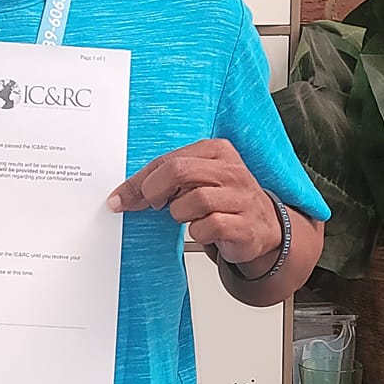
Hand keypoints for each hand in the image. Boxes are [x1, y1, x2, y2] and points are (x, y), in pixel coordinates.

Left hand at [108, 140, 281, 270]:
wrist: (263, 226)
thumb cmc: (223, 199)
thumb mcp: (198, 178)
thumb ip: (166, 177)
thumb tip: (126, 193)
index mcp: (217, 151)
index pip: (169, 159)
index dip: (139, 181)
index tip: (120, 198)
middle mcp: (231, 171)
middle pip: (179, 171)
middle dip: (155, 192)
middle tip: (154, 205)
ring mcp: (241, 197)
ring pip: (193, 200)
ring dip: (180, 214)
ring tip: (189, 216)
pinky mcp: (244, 224)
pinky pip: (208, 226)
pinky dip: (198, 232)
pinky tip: (205, 229)